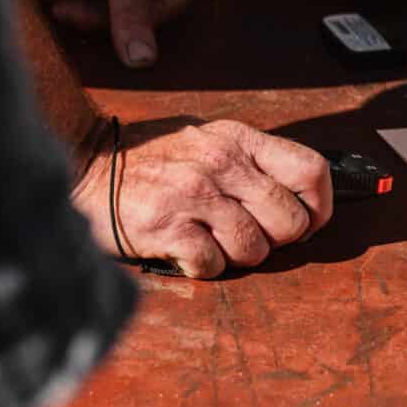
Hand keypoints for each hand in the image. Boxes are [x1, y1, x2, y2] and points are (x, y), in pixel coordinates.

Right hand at [72, 118, 332, 279]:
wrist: (86, 163)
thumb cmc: (154, 159)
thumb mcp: (209, 139)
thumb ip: (253, 161)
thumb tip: (303, 194)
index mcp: (239, 139)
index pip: (311, 170)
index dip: (320, 205)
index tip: (308, 221)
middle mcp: (221, 162)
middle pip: (291, 220)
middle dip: (278, 239)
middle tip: (251, 235)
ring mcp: (194, 193)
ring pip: (255, 249)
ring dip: (238, 255)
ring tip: (212, 240)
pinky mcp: (167, 226)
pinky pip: (214, 264)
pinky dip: (204, 267)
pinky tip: (187, 250)